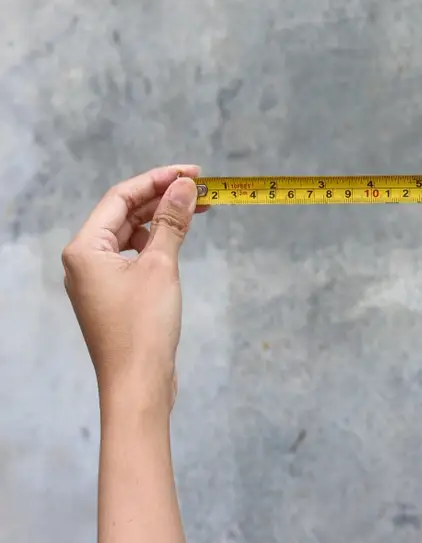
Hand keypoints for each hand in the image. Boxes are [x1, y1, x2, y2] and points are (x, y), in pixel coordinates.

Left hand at [61, 165, 205, 411]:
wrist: (138, 383)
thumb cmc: (144, 325)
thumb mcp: (161, 266)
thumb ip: (171, 221)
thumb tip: (185, 186)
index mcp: (85, 248)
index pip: (121, 197)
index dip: (158, 179)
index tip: (194, 172)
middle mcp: (85, 260)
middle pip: (124, 213)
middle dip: (162, 197)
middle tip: (203, 188)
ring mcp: (98, 279)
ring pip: (131, 233)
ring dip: (162, 218)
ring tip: (198, 208)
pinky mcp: (114, 295)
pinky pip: (134, 255)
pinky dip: (157, 241)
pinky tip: (179, 237)